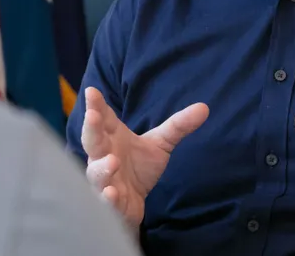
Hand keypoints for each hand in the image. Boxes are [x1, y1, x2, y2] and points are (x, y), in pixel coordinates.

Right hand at [81, 87, 208, 228]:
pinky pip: (105, 201)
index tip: (92, 91)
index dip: (96, 104)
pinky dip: (107, 198)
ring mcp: (104, 180)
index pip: (102, 118)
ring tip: (113, 162)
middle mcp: (103, 156)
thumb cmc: (139, 167)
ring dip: (101, 168)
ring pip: (96, 173)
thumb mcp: (160, 144)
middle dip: (90, 129)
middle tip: (92, 115)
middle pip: (92, 141)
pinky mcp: (110, 203)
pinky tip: (112, 194)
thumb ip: (178, 126)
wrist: (134, 202)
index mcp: (112, 137)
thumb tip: (204, 108)